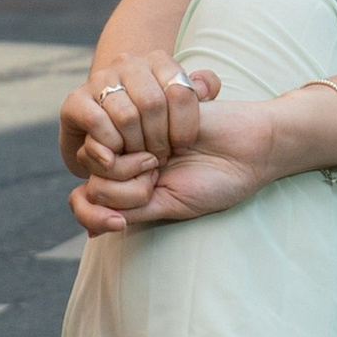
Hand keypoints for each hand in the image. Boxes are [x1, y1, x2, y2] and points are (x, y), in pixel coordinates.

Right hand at [59, 47, 220, 187]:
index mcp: (158, 61)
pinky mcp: (75, 100)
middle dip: (160, 140)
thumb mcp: (180, 107)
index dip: (185, 126)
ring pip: (126, 115)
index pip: (181, 90)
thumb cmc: (150, 122)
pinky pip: (97, 122)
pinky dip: (110, 144)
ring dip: (136, 146)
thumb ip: (201, 92)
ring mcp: (100, 79)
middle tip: (160, 159)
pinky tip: (115, 156)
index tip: (182, 147)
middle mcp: (128, 63)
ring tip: (140, 159)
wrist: (105, 130)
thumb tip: (206, 87)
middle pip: (153, 104)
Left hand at [71, 95, 278, 237]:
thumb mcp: (169, 206)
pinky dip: (149, 135)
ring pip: (102, 149)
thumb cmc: (217, 182)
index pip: (85, 199)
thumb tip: (92, 230)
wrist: (251, 148)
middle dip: (121, 184)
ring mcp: (136, 131)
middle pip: (91, 173)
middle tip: (155, 175)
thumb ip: (129, 211)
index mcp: (130, 184)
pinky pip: (125, 120)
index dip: (92, 213)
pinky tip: (172, 136)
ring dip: (135, 159)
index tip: (119, 222)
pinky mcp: (148, 105)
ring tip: (165, 154)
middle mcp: (128, 157)